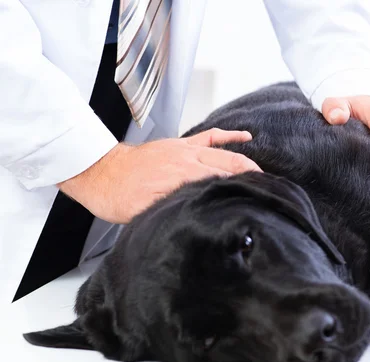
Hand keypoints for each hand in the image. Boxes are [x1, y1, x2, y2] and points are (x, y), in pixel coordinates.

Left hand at [58, 128, 261, 223]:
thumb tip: (199, 214)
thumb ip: (173, 209)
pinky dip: (228, 136)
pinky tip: (245, 138)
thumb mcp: (144, 212)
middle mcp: (188, 160)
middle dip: (250, 179)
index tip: (258, 201)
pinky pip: (210, 137)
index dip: (240, 191)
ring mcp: (185, 150)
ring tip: (262, 176)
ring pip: (224, 154)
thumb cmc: (118, 196)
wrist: (99, 172)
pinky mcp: (181, 145)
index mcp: (182, 176)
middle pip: (228, 167)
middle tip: (267, 192)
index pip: (221, 181)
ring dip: (245, 163)